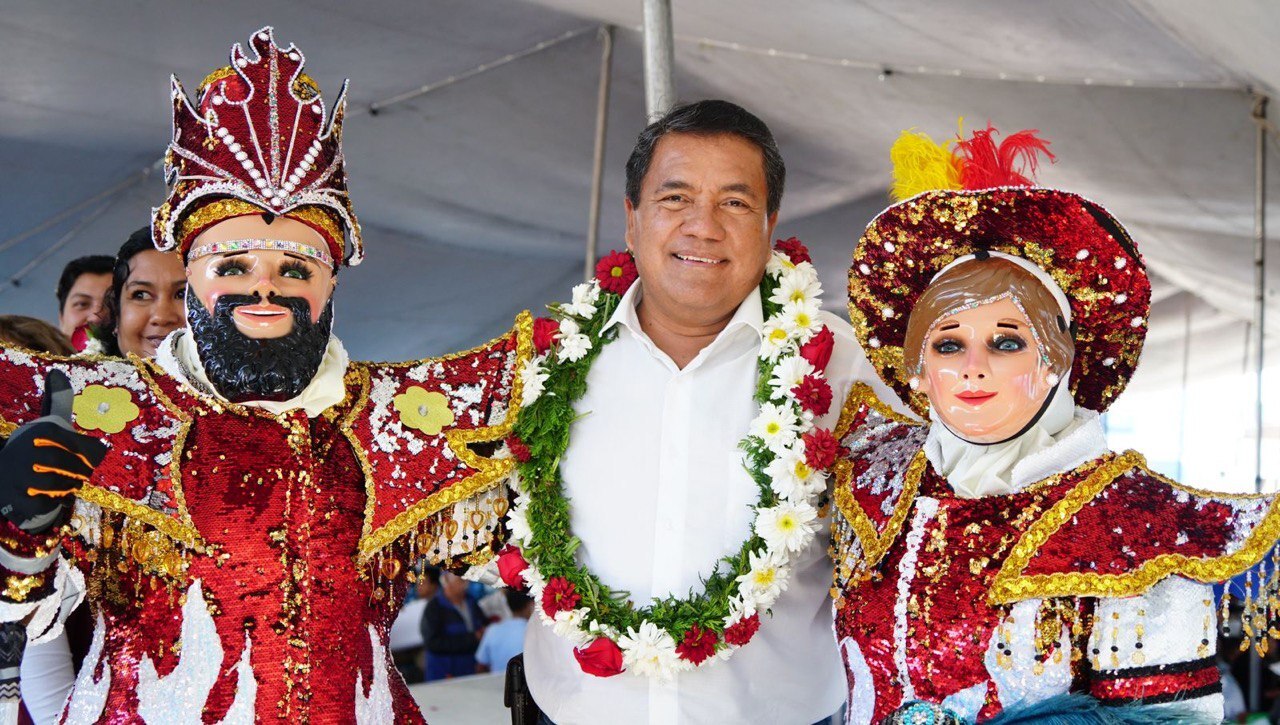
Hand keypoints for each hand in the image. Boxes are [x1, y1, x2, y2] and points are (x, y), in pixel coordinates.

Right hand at [0, 371, 106, 532]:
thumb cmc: (35, 446)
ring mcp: (20, 475)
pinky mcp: (17, 498)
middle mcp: (28, 450)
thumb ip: (58, 401)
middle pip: (74, 468)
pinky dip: (51, 503)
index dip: (87, 457)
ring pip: (62, 486)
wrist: (4, 476)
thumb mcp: (47, 422)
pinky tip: (47, 496)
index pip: (82, 449)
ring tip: (62, 482)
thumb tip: (56, 372)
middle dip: (77, 474)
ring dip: (66, 487)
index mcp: (42, 431)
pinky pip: (47, 504)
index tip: (85, 459)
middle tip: (73, 474)